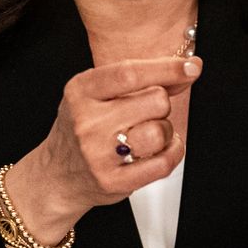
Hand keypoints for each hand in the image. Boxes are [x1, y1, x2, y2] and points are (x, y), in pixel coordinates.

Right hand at [2, 56, 199, 237]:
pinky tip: (162, 150)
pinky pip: (163, 162)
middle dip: (161, 104)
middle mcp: (86, 121)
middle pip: (155, 100)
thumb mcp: (97, 95)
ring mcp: (98, 154)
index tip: (191, 66)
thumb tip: (187, 70)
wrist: (57, 175)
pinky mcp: (113, 181)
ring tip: (149, 134)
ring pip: (160, 131)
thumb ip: (138, 81)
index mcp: (81, 91)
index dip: (166, 68)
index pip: (129, 73)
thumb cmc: (83, 128)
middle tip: (146, 113)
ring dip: (165, 131)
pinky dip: (173, 152)